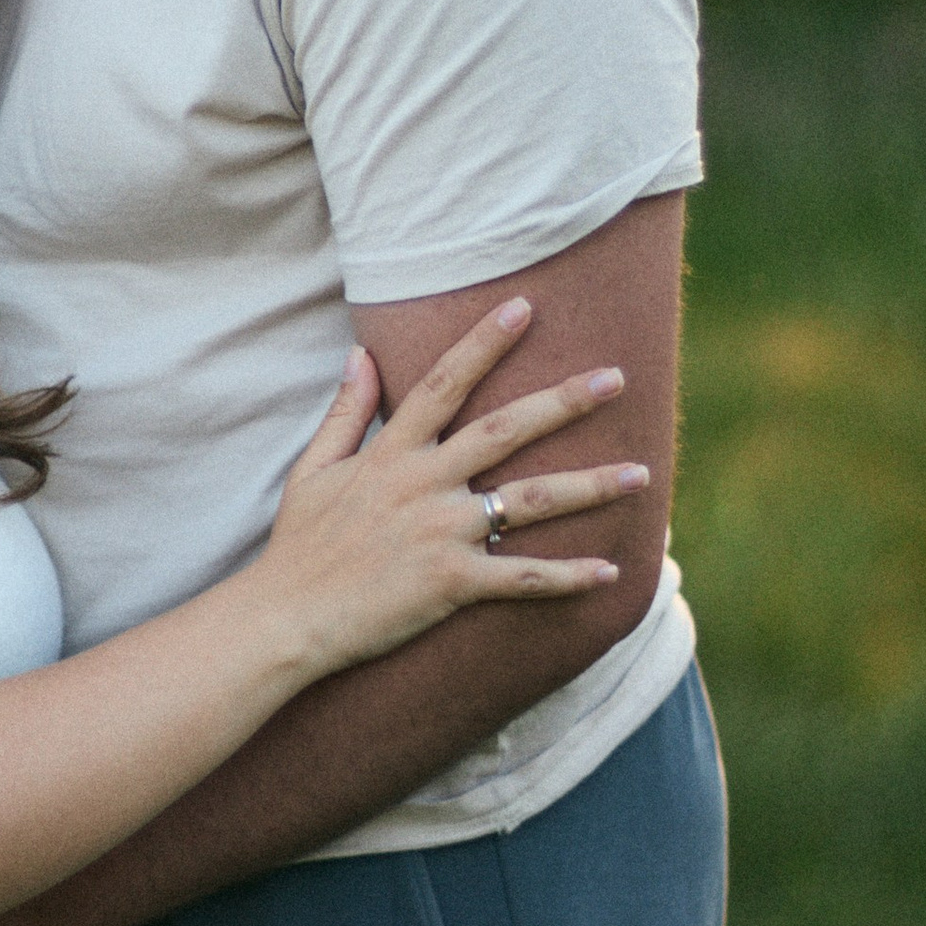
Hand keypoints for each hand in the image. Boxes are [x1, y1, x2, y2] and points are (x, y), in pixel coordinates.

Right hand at [259, 301, 646, 677]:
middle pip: (505, 430)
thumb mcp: (311, 469)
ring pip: (530, 501)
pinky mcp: (451, 585)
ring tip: (640, 472)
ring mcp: (440, 534)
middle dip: (564, 401)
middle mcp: (423, 485)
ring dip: (590, 486)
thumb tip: (361, 353)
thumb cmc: (298, 546)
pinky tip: (610, 571)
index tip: (524, 307)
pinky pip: (522, 578)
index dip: (484, 343)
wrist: (285, 618)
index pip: (444, 383)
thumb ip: (345, 411)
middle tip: (616, 377)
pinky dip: (568, 576)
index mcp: (391, 454)